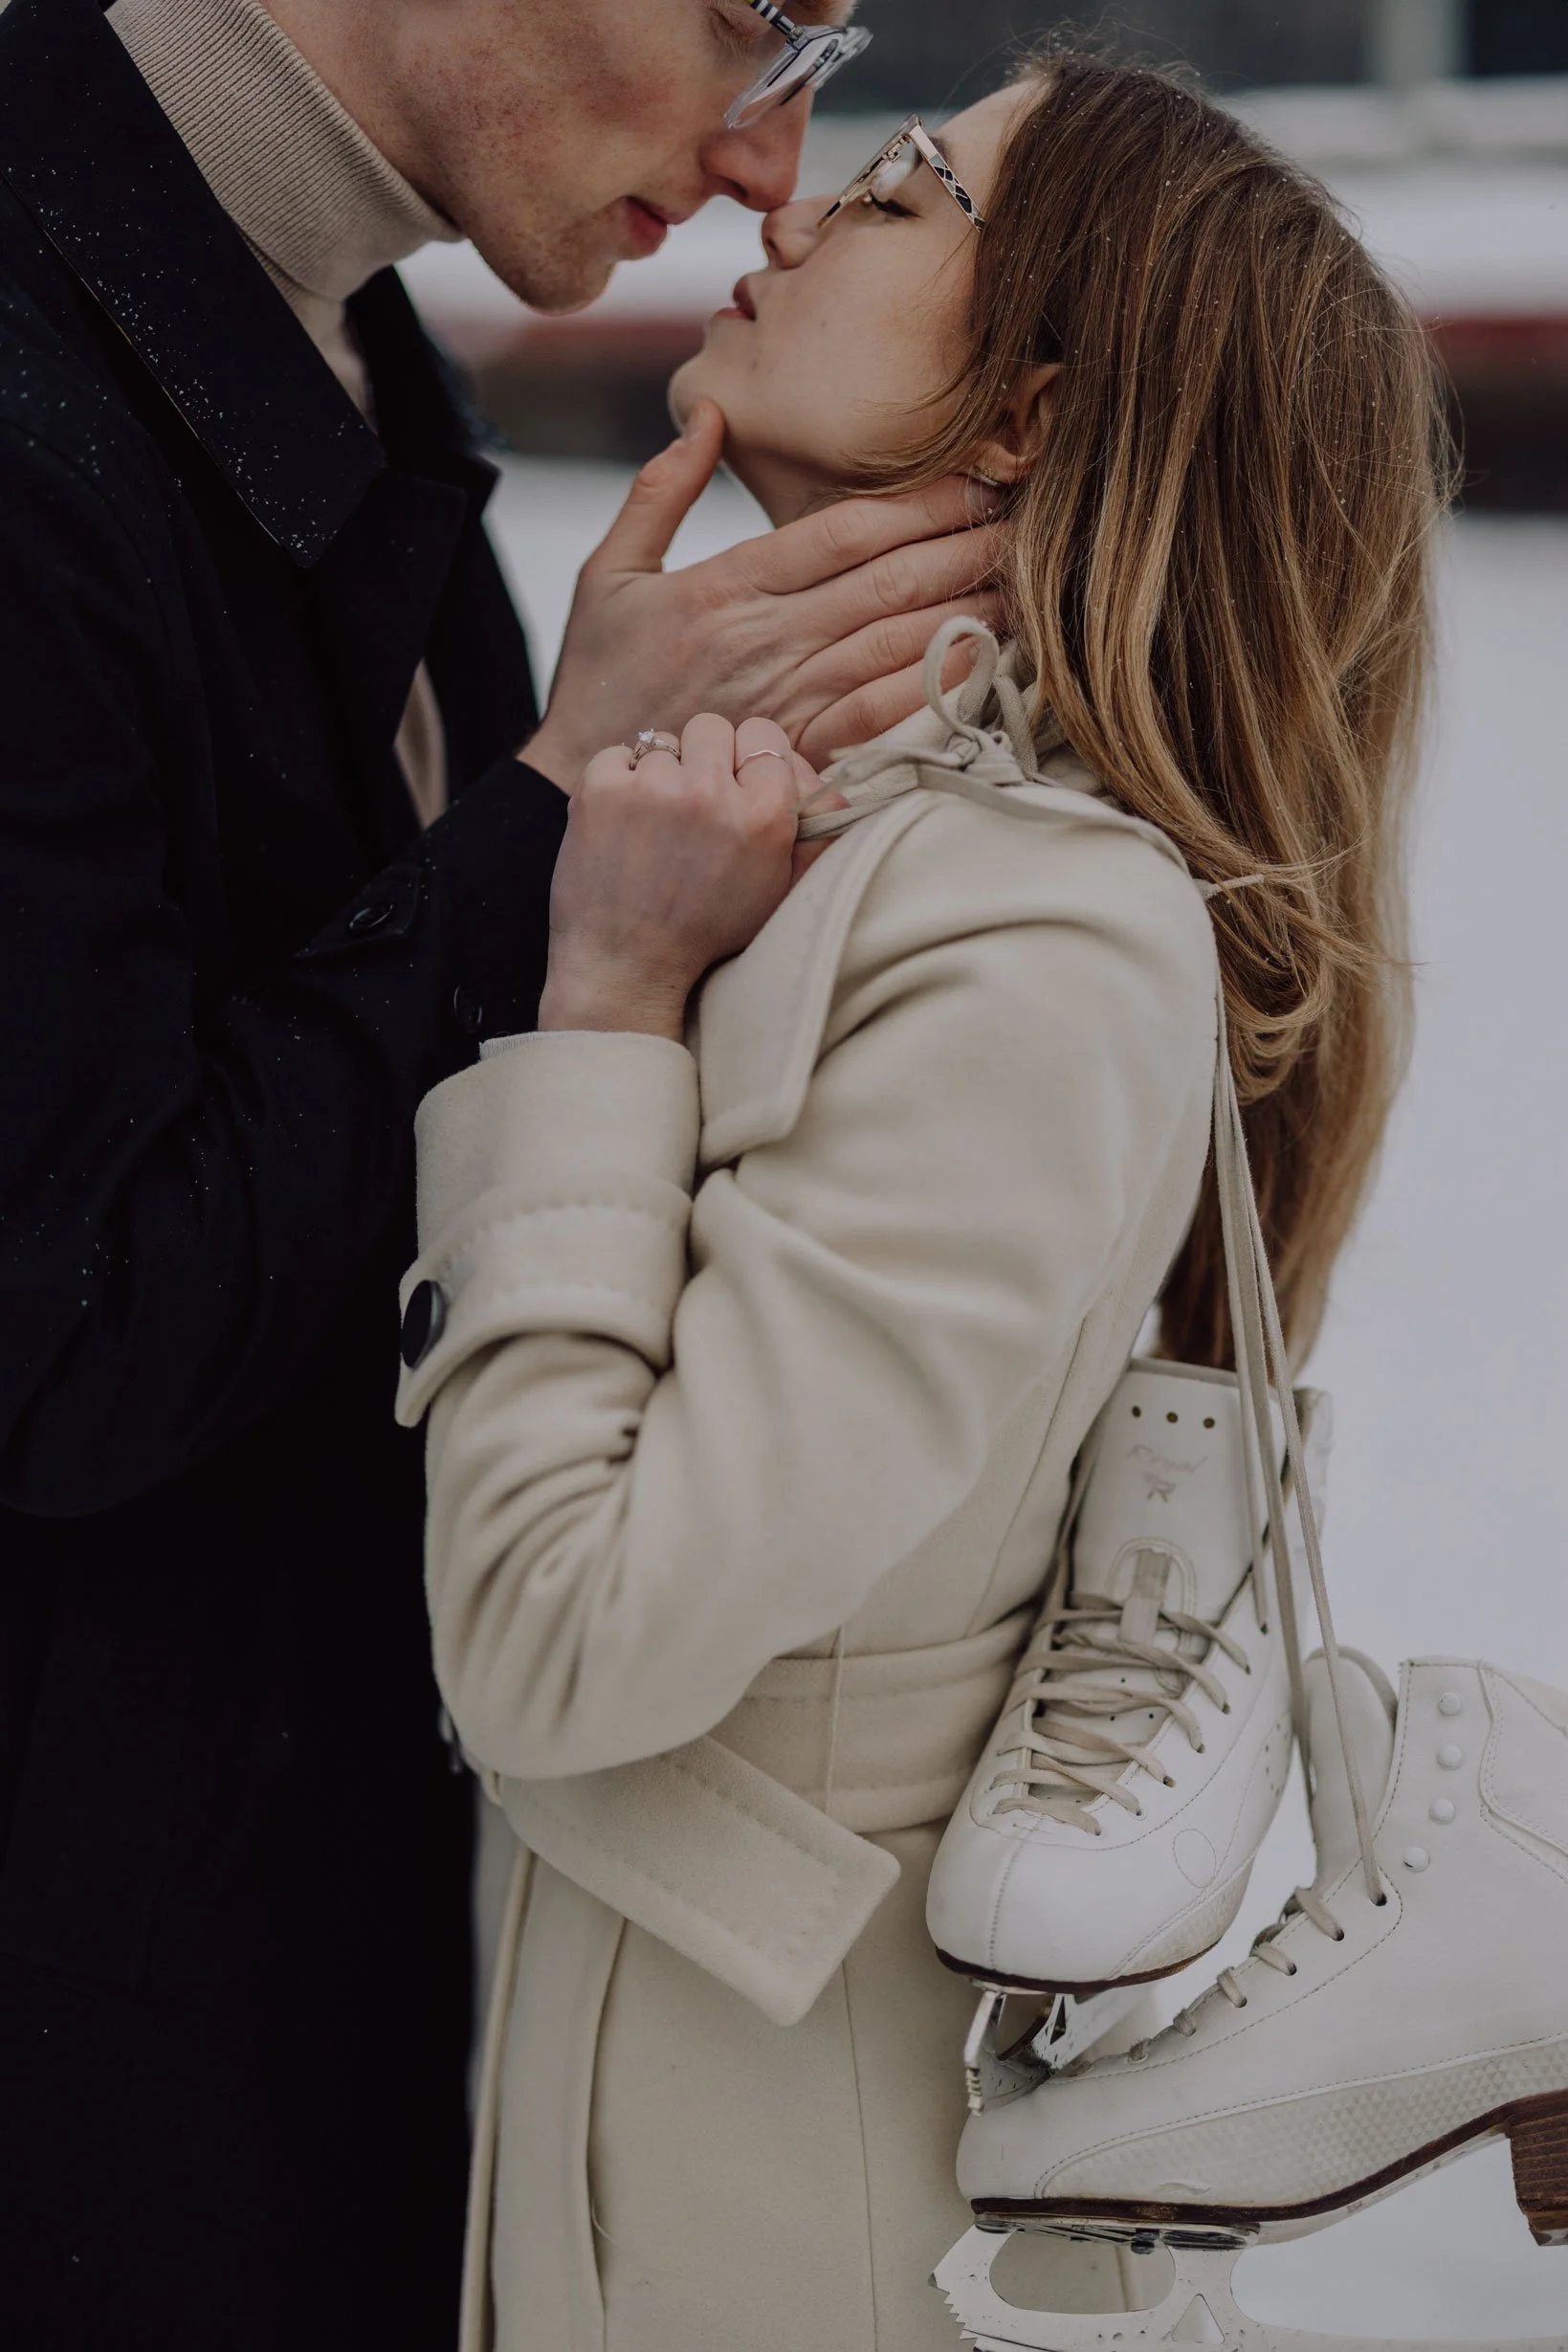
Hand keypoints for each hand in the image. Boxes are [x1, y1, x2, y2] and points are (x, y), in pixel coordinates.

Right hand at [522, 401, 1003, 787]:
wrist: (574, 789)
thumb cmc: (596, 681)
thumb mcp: (606, 573)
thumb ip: (659, 491)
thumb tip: (708, 414)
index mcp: (727, 585)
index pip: (844, 529)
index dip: (919, 501)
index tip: (976, 476)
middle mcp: (765, 638)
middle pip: (887, 578)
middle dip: (964, 542)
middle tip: (1026, 515)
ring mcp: (786, 701)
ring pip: (895, 641)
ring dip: (966, 607)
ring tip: (1024, 578)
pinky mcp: (796, 756)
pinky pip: (880, 716)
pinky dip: (934, 686)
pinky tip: (982, 660)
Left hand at [538, 715, 817, 1042]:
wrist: (625, 965)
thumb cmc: (704, 933)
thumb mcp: (778, 893)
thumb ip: (814, 837)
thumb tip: (830, 787)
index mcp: (764, 816)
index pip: (765, 735)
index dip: (748, 759)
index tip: (736, 785)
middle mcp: (711, 793)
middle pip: (713, 727)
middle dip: (704, 759)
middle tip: (693, 804)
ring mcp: (652, 787)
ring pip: (663, 742)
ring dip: (660, 776)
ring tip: (655, 825)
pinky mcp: (601, 788)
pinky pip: (617, 753)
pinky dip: (618, 781)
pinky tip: (623, 823)